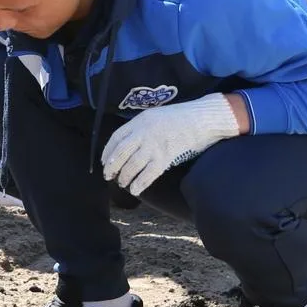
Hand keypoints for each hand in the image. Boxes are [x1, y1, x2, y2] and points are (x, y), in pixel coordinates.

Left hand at [99, 94, 241, 196]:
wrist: (202, 118)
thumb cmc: (181, 117)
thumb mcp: (155, 116)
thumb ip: (141, 127)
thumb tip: (129, 143)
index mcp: (140, 121)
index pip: (117, 137)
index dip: (107, 151)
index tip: (104, 161)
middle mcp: (144, 132)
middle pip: (121, 152)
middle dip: (112, 166)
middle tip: (109, 176)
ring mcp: (154, 145)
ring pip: (132, 165)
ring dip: (125, 177)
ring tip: (123, 183)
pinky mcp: (166, 156)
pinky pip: (148, 173)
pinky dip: (139, 183)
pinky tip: (135, 190)